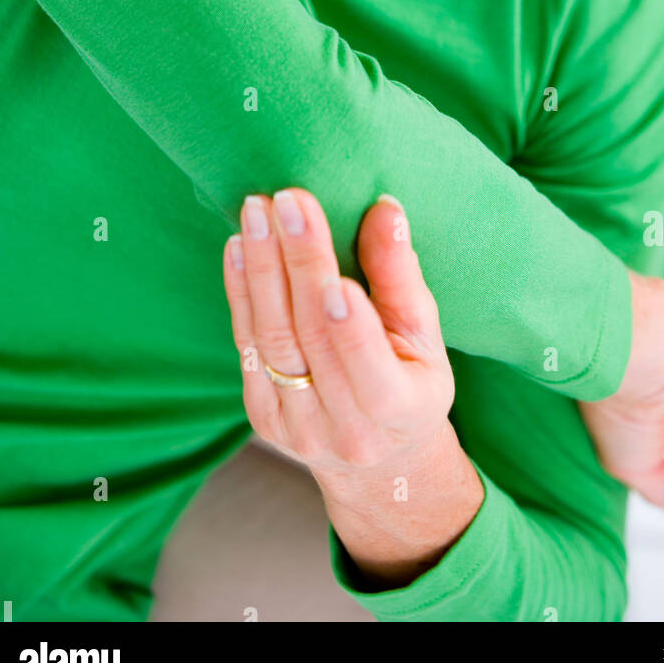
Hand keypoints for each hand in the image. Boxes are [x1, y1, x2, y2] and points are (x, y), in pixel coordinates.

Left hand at [222, 187, 455, 485]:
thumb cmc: (411, 381)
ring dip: (260, 269)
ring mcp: (296, 427)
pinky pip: (245, 348)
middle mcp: (344, 428)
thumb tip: (385, 210)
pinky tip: (238, 247)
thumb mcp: (425, 334)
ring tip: (256, 212)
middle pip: (310, 339)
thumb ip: (401, 275)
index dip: (347, 322)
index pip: (366, 363)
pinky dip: (240, 293)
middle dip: (298, 264)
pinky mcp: (262, 417)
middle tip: (288, 201)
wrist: (378, 460)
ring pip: (271, 341)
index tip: (335, 273)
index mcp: (398, 410)